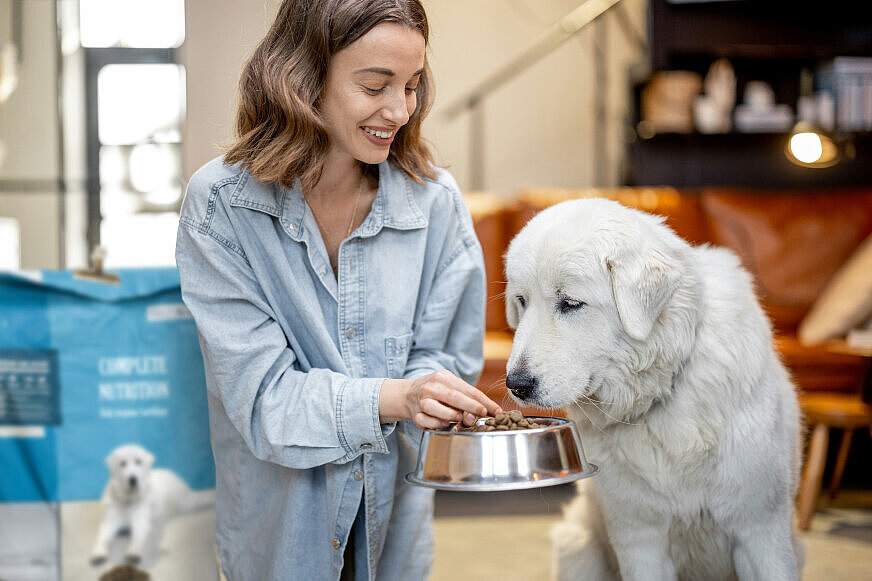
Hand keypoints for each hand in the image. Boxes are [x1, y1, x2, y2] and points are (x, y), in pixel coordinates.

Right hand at [379, 370, 502, 428]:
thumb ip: (466, 396)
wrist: (408, 394)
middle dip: (472, 408)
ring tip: (461, 418)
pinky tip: (444, 423)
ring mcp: (422, 402)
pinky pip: (430, 424)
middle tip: (482, 415)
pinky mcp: (416, 416)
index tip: (495, 411)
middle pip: (455, 398)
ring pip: (441, 412)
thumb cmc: (436, 391)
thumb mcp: (450, 385)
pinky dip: (440, 425)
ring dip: (455, 417)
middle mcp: (431, 388)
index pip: (468, 390)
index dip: (483, 401)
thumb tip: (486, 410)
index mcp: (442, 377)